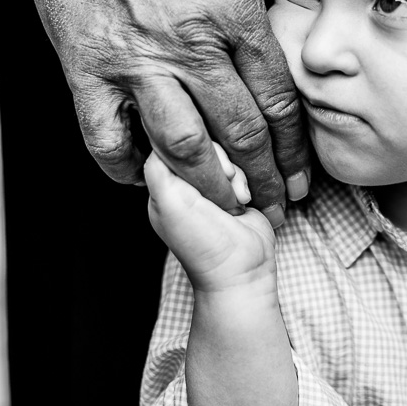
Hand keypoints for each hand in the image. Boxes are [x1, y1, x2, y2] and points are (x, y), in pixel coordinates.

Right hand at [28, 0, 309, 220]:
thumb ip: (252, 21)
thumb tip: (272, 75)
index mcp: (234, 12)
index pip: (277, 98)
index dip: (294, 149)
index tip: (302, 177)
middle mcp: (190, 43)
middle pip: (240, 131)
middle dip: (264, 180)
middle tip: (275, 207)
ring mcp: (136, 61)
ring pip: (182, 147)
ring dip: (208, 186)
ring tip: (225, 208)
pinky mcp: (86, 72)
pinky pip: (108, 140)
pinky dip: (127, 169)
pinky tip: (145, 179)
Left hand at [146, 144, 276, 291]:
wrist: (243, 271)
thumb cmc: (203, 245)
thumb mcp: (170, 202)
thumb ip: (158, 167)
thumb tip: (162, 134)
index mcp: (162, 183)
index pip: (172, 138)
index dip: (194, 147)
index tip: (205, 168)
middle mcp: (185, 180)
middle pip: (203, 141)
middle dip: (219, 162)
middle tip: (224, 189)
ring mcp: (213, 183)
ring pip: (227, 150)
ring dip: (236, 173)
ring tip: (236, 199)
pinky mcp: (237, 187)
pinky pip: (245, 163)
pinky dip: (248, 179)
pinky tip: (245, 199)